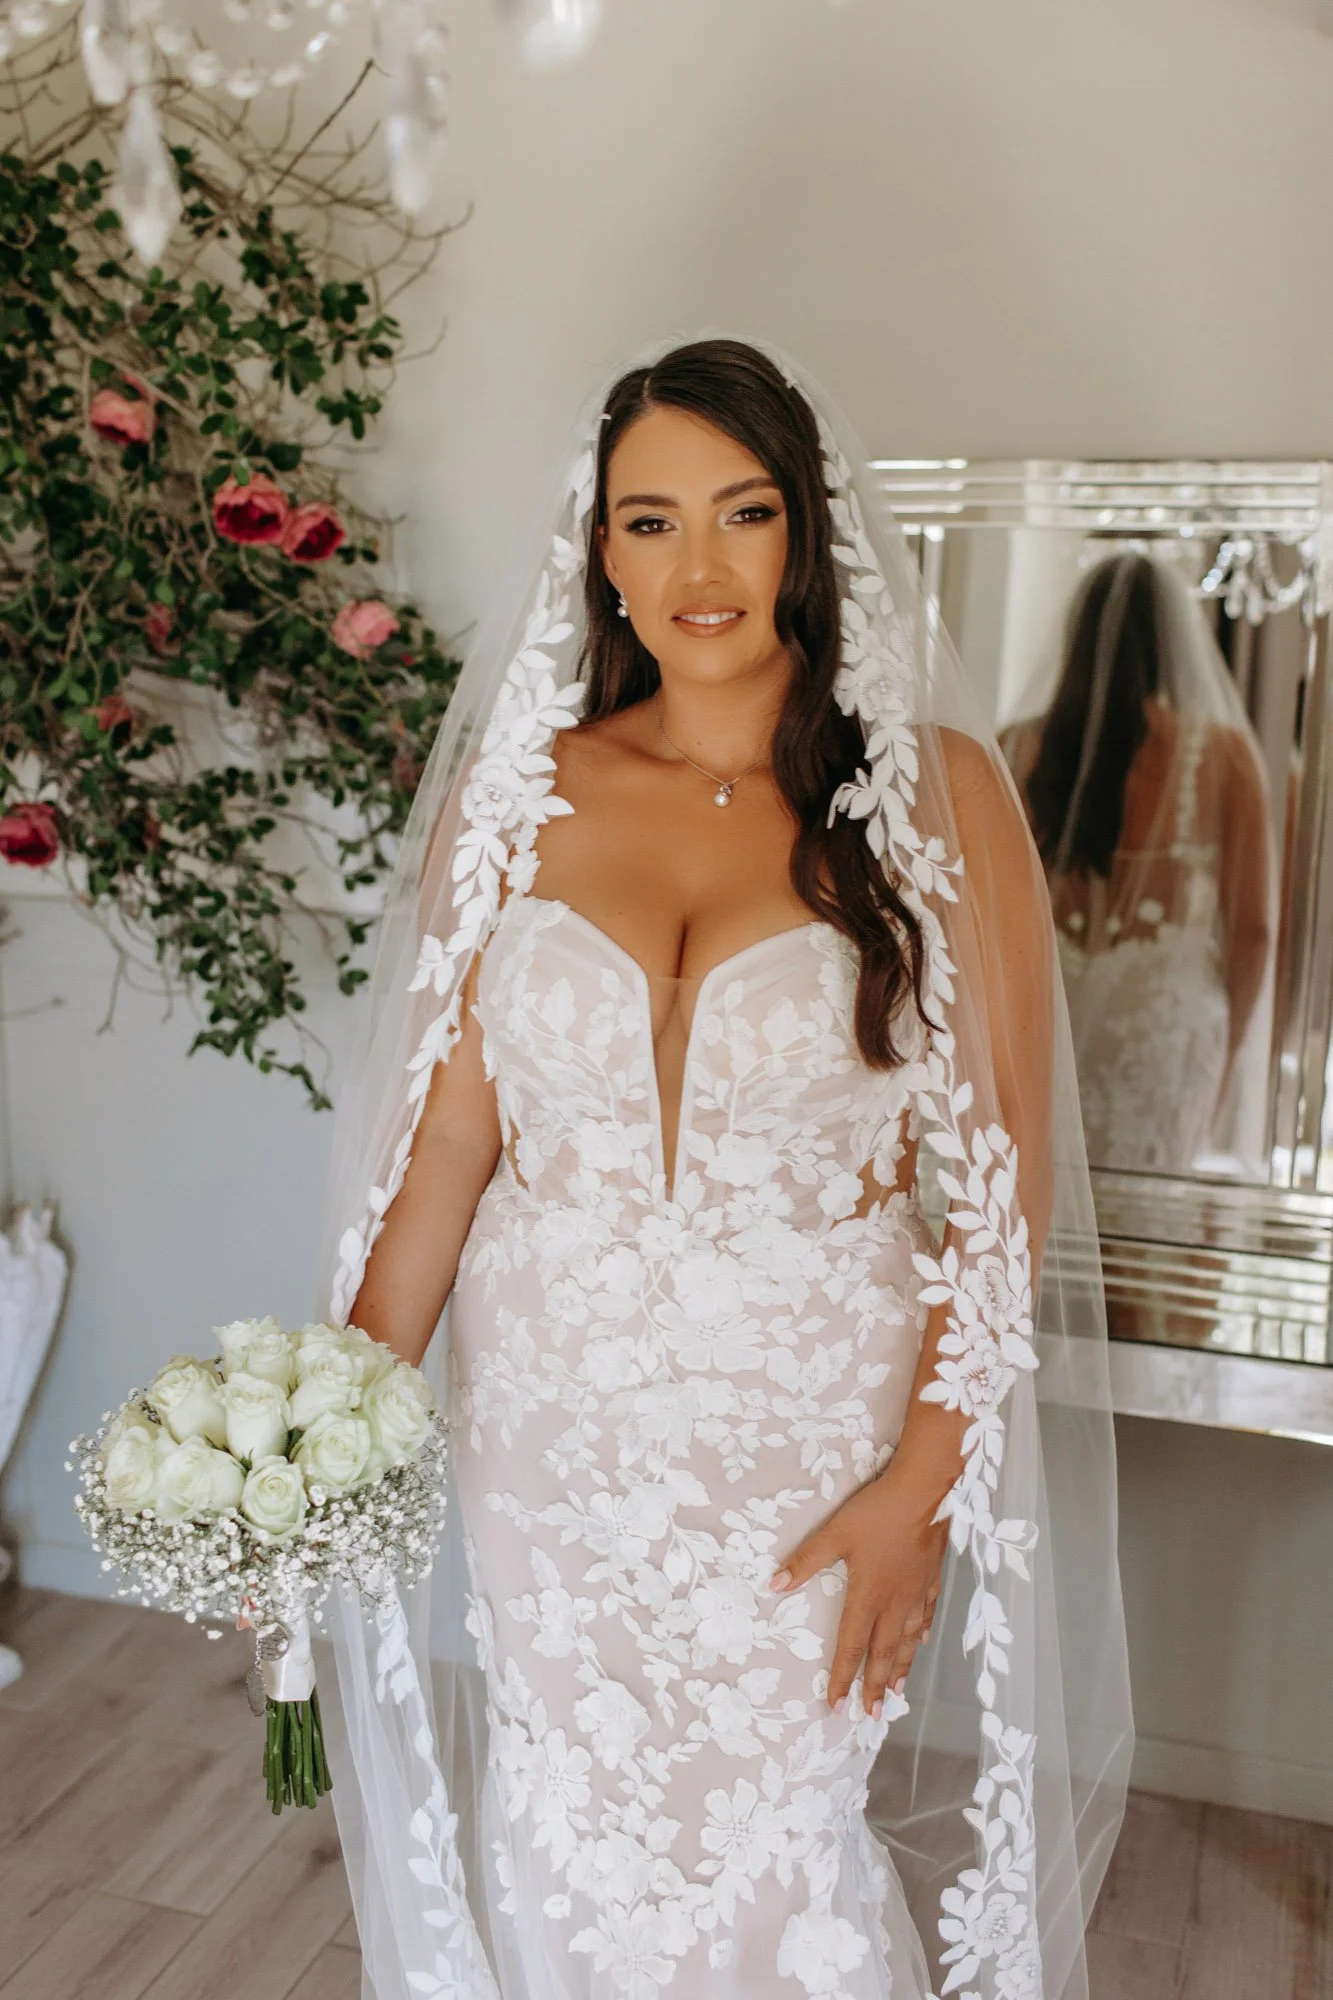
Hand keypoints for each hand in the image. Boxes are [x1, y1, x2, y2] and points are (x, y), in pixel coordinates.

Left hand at [768, 1466, 947, 1716]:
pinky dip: (921, 1632)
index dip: (843, 1677)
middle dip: (875, 1686)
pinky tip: (920, 1641)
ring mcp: (915, 1592)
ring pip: (907, 1641)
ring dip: (900, 1668)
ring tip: (897, 1693)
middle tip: (872, 1716)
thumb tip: (774, 1586)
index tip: (837, 1706)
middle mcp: (894, 1603)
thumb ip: (805, 1562)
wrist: (925, 1493)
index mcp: (868, 1596)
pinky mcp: (930, 1578)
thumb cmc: (877, 1512)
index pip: (851, 1646)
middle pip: (882, 1653)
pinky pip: (926, 1614)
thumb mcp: (835, 1533)